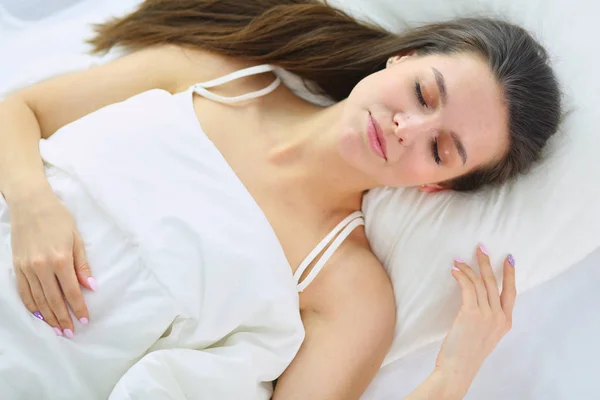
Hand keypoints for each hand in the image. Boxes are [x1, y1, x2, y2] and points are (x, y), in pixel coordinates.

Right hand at [8, 188, 95, 337]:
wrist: (31, 204)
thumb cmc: (58, 218)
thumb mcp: (77, 239)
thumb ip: (83, 265)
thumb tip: (91, 287)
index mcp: (60, 259)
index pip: (72, 291)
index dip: (78, 308)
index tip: (84, 320)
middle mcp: (42, 266)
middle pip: (54, 300)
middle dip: (63, 318)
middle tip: (71, 332)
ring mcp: (27, 268)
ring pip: (37, 299)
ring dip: (48, 316)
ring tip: (57, 329)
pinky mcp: (16, 266)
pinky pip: (23, 291)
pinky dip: (31, 306)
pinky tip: (39, 315)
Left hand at [434, 245, 515, 392]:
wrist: (458, 369)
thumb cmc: (467, 354)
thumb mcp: (486, 335)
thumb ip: (488, 319)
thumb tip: (478, 300)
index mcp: (506, 322)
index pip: (511, 292)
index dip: (510, 274)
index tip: (509, 258)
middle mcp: (499, 317)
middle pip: (495, 282)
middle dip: (487, 263)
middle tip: (480, 248)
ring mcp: (487, 315)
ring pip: (480, 282)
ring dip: (468, 268)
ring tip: (459, 260)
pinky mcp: (471, 313)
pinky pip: (468, 287)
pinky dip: (461, 276)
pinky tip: (454, 271)